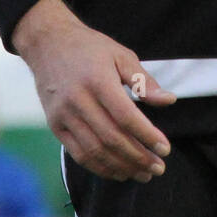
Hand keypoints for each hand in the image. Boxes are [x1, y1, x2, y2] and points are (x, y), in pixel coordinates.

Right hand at [12, 0, 175, 181]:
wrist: (48, 43)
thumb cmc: (89, 48)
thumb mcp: (120, 55)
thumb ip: (143, 80)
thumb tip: (169, 101)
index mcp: (98, 80)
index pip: (126, 117)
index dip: (147, 136)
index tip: (165, 149)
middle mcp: (78, 100)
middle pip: (111, 138)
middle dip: (138, 157)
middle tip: (159, 168)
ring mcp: (64, 116)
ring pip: (95, 151)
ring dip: (121, 167)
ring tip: (143, 174)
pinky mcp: (55, 126)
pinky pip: (78, 154)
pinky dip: (100, 167)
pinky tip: (118, 171)